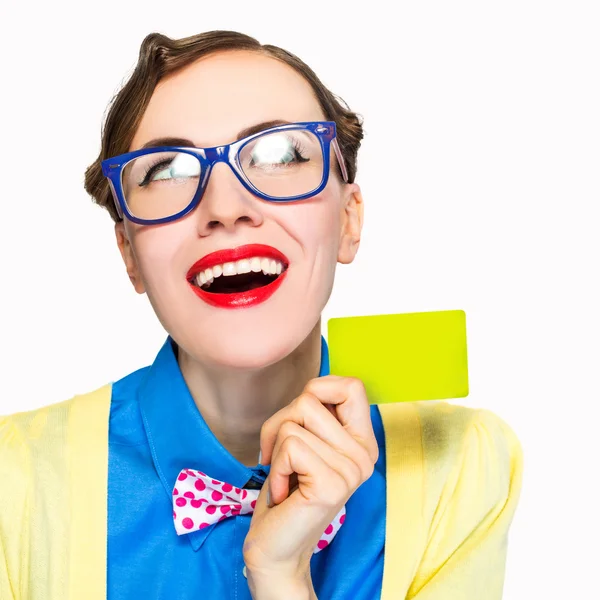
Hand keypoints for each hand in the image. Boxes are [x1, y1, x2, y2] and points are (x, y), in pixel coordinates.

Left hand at [242, 375, 378, 586]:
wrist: (277, 549)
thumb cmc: (287, 490)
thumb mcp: (305, 443)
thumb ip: (316, 416)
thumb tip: (313, 388)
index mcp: (363, 442)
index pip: (351, 385)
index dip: (318, 388)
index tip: (300, 417)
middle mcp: (364, 455)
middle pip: (310, 399)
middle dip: (281, 422)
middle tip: (282, 456)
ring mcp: (351, 470)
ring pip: (294, 422)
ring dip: (276, 448)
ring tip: (286, 476)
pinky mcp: (331, 484)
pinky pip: (289, 446)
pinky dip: (276, 466)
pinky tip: (285, 492)